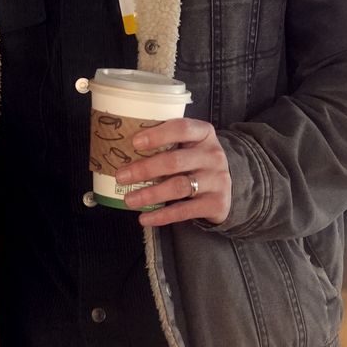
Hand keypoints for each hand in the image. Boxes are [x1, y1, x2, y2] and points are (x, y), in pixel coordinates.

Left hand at [115, 118, 231, 227]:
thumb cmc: (195, 161)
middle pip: (174, 161)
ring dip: (150, 194)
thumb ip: (166, 143)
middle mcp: (213, 155)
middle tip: (121, 176)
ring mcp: (217, 180)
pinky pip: (184, 210)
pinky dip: (162, 215)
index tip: (134, 142)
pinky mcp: (216, 203)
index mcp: (203, 133)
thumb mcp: (188, 145)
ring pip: (178, 187)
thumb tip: (122, 150)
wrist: (225, 187)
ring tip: (129, 200)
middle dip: (144, 169)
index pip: (181, 128)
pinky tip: (144, 218)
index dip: (157, 135)